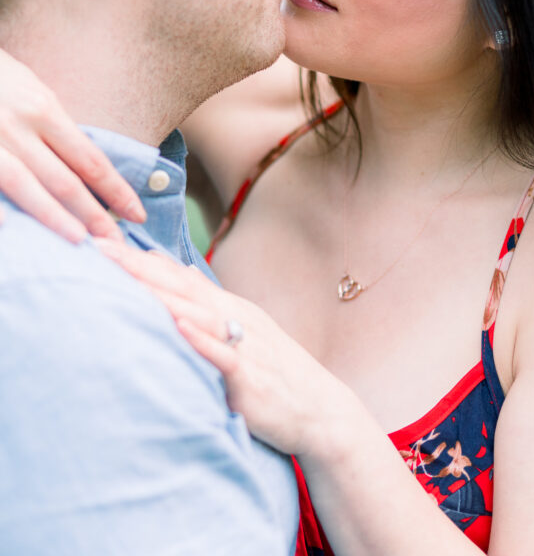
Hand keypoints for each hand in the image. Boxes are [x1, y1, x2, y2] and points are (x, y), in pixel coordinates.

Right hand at [0, 50, 145, 240]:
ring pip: (27, 187)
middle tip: (117, 241)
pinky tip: (12, 228)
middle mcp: (19, 127)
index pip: (90, 159)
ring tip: (80, 242)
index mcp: (43, 109)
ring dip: (55, 219)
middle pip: (65, 180)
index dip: (116, 189)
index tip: (137, 212)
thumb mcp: (32, 90)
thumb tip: (83, 164)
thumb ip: (54, 126)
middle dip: (94, 214)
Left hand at [95, 239, 354, 457]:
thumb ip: (211, 300)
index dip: (138, 257)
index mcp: (227, 307)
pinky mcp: (250, 378)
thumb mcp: (245, 327)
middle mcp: (233, 318)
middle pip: (179, 286)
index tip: (100, 239)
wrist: (321, 410)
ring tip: (124, 276)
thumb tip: (184, 269)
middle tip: (97, 245)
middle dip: (136, 266)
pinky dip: (202, 339)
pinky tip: (180, 326)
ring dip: (160, 294)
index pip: (176, 275)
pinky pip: (224, 355)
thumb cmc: (277, 371)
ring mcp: (243, 345)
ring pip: (196, 314)